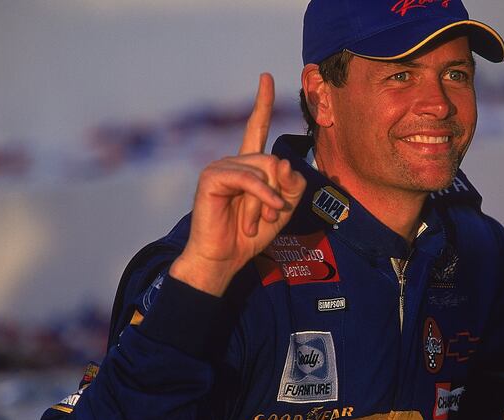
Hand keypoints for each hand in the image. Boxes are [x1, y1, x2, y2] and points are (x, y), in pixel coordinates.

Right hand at [169, 73, 305, 295]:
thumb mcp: (282, 208)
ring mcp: (220, 167)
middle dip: (279, 191)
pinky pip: (249, 178)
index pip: (255, 126)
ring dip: (268, 200)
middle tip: (270, 216)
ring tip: (257, 222)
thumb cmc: (250, 235)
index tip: (267, 77)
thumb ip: (291, 185)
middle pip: (272, 160)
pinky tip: (263, 212)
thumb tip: (285, 164)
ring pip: (262, 169)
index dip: (262, 103)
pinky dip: (262, 195)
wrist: (224, 258)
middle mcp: (233, 161)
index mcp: (248, 165)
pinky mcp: (212, 177)